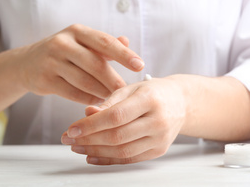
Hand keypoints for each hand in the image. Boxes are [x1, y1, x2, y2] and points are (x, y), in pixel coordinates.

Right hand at [16, 24, 143, 104]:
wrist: (26, 63)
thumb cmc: (64, 53)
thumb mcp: (82, 42)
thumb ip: (104, 44)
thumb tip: (127, 41)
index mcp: (77, 31)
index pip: (105, 42)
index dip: (124, 55)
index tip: (140, 65)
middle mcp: (62, 43)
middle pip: (96, 64)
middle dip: (114, 80)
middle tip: (126, 91)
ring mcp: (51, 61)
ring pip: (84, 81)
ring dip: (102, 92)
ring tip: (113, 98)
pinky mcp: (44, 80)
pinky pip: (72, 93)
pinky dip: (87, 99)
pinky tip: (97, 102)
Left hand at [61, 76, 186, 164]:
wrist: (180, 102)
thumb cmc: (154, 92)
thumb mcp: (132, 88)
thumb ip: (109, 101)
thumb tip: (87, 113)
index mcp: (150, 99)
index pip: (116, 116)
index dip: (91, 124)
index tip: (72, 128)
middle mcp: (158, 120)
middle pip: (117, 136)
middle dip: (88, 140)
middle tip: (69, 139)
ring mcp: (160, 138)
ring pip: (122, 151)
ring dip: (95, 151)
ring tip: (77, 147)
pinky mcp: (159, 150)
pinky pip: (130, 159)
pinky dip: (108, 160)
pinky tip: (92, 156)